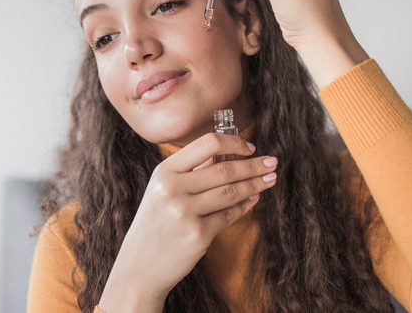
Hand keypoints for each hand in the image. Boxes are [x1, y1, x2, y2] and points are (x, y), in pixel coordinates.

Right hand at [98, 133, 277, 310]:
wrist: (139, 267)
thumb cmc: (155, 224)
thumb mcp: (162, 190)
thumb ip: (190, 171)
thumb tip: (226, 153)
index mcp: (164, 171)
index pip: (207, 144)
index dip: (234, 142)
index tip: (250, 147)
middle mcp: (173, 189)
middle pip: (225, 168)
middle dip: (253, 165)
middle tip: (272, 162)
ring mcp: (185, 212)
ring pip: (231, 192)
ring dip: (255, 184)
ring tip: (270, 179)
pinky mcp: (198, 235)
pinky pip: (229, 215)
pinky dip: (245, 206)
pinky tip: (254, 199)